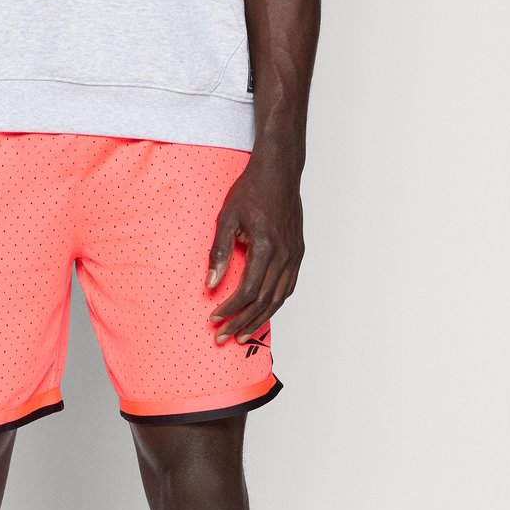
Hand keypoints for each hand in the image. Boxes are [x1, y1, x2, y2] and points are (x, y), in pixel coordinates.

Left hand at [206, 157, 304, 343]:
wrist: (279, 172)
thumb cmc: (251, 191)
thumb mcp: (226, 218)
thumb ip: (219, 252)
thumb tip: (211, 284)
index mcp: (265, 246)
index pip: (247, 291)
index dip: (230, 309)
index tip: (214, 318)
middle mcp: (284, 254)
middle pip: (263, 301)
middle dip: (241, 322)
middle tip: (223, 336)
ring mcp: (294, 255)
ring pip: (278, 298)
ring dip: (259, 319)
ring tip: (242, 335)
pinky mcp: (298, 253)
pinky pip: (288, 287)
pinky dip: (275, 304)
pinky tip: (263, 313)